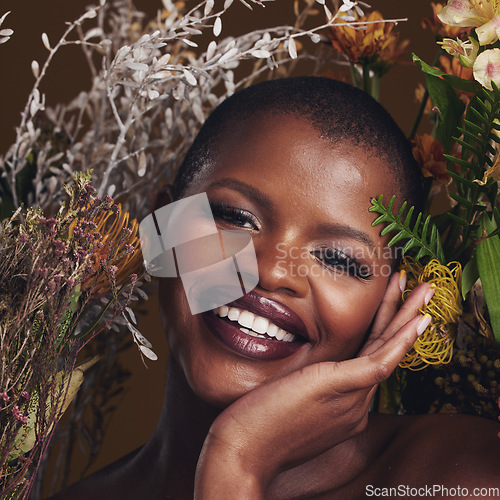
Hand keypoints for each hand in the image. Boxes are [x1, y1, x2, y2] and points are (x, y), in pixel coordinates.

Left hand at [194, 273, 432, 498]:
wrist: (244, 453)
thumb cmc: (258, 425)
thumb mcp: (290, 402)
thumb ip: (307, 386)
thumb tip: (306, 367)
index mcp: (347, 406)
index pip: (372, 358)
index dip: (385, 329)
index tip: (391, 303)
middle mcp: (357, 404)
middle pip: (386, 351)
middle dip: (406, 317)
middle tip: (423, 289)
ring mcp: (352, 400)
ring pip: (387, 350)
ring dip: (406, 315)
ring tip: (423, 289)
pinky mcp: (339, 389)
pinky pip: (378, 362)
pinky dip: (400, 340)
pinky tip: (417, 321)